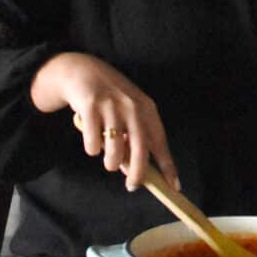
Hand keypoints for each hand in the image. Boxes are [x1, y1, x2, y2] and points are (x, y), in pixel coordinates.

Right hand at [30, 52, 178, 191]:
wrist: (81, 70)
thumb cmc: (109, 97)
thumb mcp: (128, 110)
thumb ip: (134, 136)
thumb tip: (135, 169)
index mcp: (146, 108)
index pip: (160, 142)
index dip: (168, 166)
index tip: (174, 186)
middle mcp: (132, 106)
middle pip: (140, 149)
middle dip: (137, 173)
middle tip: (132, 186)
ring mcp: (111, 106)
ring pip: (115, 151)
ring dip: (111, 162)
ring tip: (108, 160)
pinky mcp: (90, 107)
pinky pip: (94, 143)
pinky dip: (92, 149)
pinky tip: (91, 141)